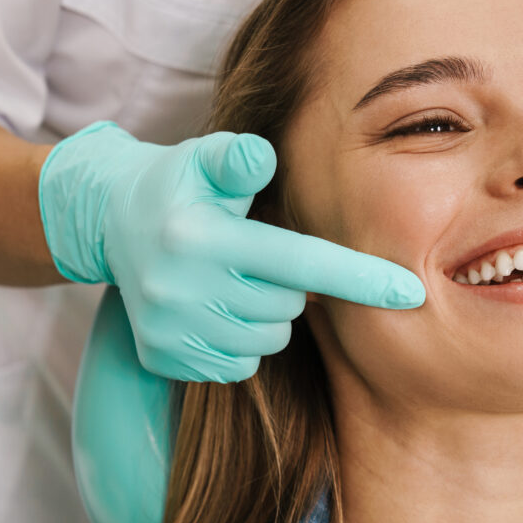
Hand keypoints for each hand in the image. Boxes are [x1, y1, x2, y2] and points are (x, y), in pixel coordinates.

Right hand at [38, 122, 424, 381]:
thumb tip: (263, 156)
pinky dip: (240, 341)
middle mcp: (181, 290)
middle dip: (288, 284)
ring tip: (233, 279)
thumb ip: (239, 158)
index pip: (300, 263)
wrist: (110, 223)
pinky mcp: (164, 359)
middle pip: (288, 306)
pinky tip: (215, 308)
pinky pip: (239, 365)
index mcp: (201, 239)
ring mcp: (171, 331)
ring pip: (268, 340)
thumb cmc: (180, 185)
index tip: (412, 293)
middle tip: (256, 255)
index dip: (360, 278)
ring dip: (266, 314)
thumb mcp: (203, 159)